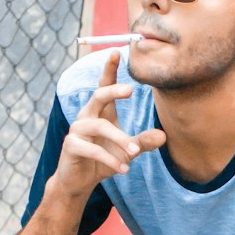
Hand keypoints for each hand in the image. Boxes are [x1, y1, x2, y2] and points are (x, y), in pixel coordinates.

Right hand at [57, 52, 164, 198]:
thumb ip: (143, 142)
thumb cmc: (103, 160)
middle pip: (99, 96)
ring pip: (100, 126)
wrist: (79, 182)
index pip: (104, 87)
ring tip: (135, 153)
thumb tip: (164, 135)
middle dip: (113, 90)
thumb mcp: (127, 151)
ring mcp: (77, 130)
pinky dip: (110, 160)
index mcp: (101, 113)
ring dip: (120, 139)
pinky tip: (123, 169)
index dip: (109, 70)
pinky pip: (93, 149)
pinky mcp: (71, 146)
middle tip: (130, 90)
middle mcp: (87, 116)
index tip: (116, 53)